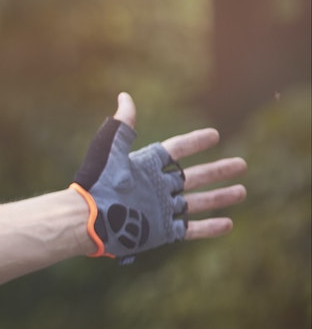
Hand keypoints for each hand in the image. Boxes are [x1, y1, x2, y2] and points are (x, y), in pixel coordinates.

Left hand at [109, 91, 244, 241]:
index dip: (194, 143)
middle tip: (241, 164)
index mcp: (144, 167)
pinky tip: (228, 223)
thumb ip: (122, 125)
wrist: (87, 219)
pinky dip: (209, 227)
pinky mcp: (160, 232)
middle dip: (217, 171)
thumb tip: (125, 96)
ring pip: (196, 202)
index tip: (214, 135)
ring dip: (219, 197)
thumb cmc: (97, 182)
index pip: (174, 152)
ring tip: (242, 191)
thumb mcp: (110, 148)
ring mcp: (159, 210)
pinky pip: (189, 229)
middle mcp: (154, 188)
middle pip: (192, 177)